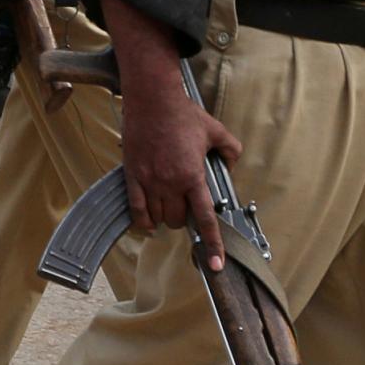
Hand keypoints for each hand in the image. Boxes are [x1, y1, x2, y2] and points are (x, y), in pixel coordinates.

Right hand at [105, 0, 240, 265]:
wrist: (152, 99)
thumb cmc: (183, 113)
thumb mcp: (215, 129)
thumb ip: (229, 149)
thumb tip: (232, 162)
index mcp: (192, 175)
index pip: (205, 218)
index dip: (212, 245)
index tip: (216, 265)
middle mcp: (170, 183)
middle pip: (178, 220)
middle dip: (184, 220)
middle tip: (187, 208)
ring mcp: (149, 180)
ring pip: (159, 217)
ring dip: (166, 218)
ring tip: (169, 207)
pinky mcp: (132, 175)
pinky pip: (137, 209)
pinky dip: (143, 221)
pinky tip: (149, 225)